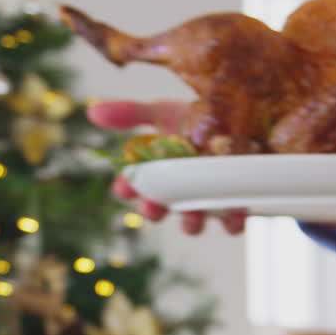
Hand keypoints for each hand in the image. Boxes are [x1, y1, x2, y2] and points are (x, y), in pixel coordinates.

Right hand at [88, 99, 248, 235]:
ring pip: (194, 222)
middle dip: (153, 211)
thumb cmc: (197, 117)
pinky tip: (235, 214)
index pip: (134, 186)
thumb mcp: (162, 112)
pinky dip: (233, 222)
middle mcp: (179, 190)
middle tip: (152, 205)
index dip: (126, 189)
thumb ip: (129, 114)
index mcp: (158, 173)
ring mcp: (206, 199)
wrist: (242, 115)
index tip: (123, 187)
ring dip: (190, 222)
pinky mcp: (236, 201)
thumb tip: (92, 112)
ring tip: (192, 214)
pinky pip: (233, 222)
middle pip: (160, 210)